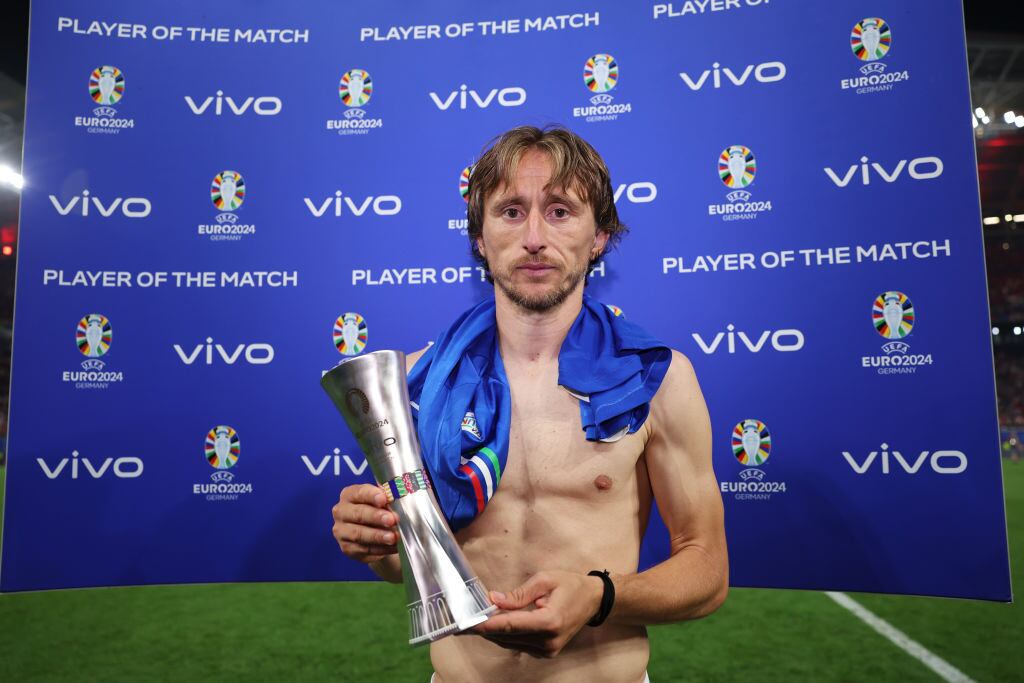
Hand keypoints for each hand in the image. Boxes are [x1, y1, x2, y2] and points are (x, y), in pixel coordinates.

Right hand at [332, 484, 398, 562]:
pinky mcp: (347, 548)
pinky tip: (392, 547)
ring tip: (393, 537)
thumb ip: (387, 499)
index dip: (372, 495)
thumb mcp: (382, 501)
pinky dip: (380, 549)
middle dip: (376, 517)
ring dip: (378, 536)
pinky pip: (363, 549)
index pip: (359, 493)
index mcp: (349, 495)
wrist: (373, 532)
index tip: (384, 499)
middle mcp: (341, 512)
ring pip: (359, 534)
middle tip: (392, 520)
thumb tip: (397, 498)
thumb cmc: (377, 510)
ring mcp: (342, 531)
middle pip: (358, 514)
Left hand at [471, 570, 604, 657]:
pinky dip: (506, 635)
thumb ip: (519, 593)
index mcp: (550, 621)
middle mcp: (548, 641)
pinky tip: (498, 623)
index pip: (511, 625)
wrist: (593, 600)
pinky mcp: (546, 652)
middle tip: (466, 619)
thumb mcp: (545, 580)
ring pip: (511, 643)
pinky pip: (519, 644)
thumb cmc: (571, 586)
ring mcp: (548, 650)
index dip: (487, 625)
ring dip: (494, 632)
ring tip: (479, 620)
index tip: (468, 624)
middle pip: (508, 636)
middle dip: (486, 627)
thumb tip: (494, 599)